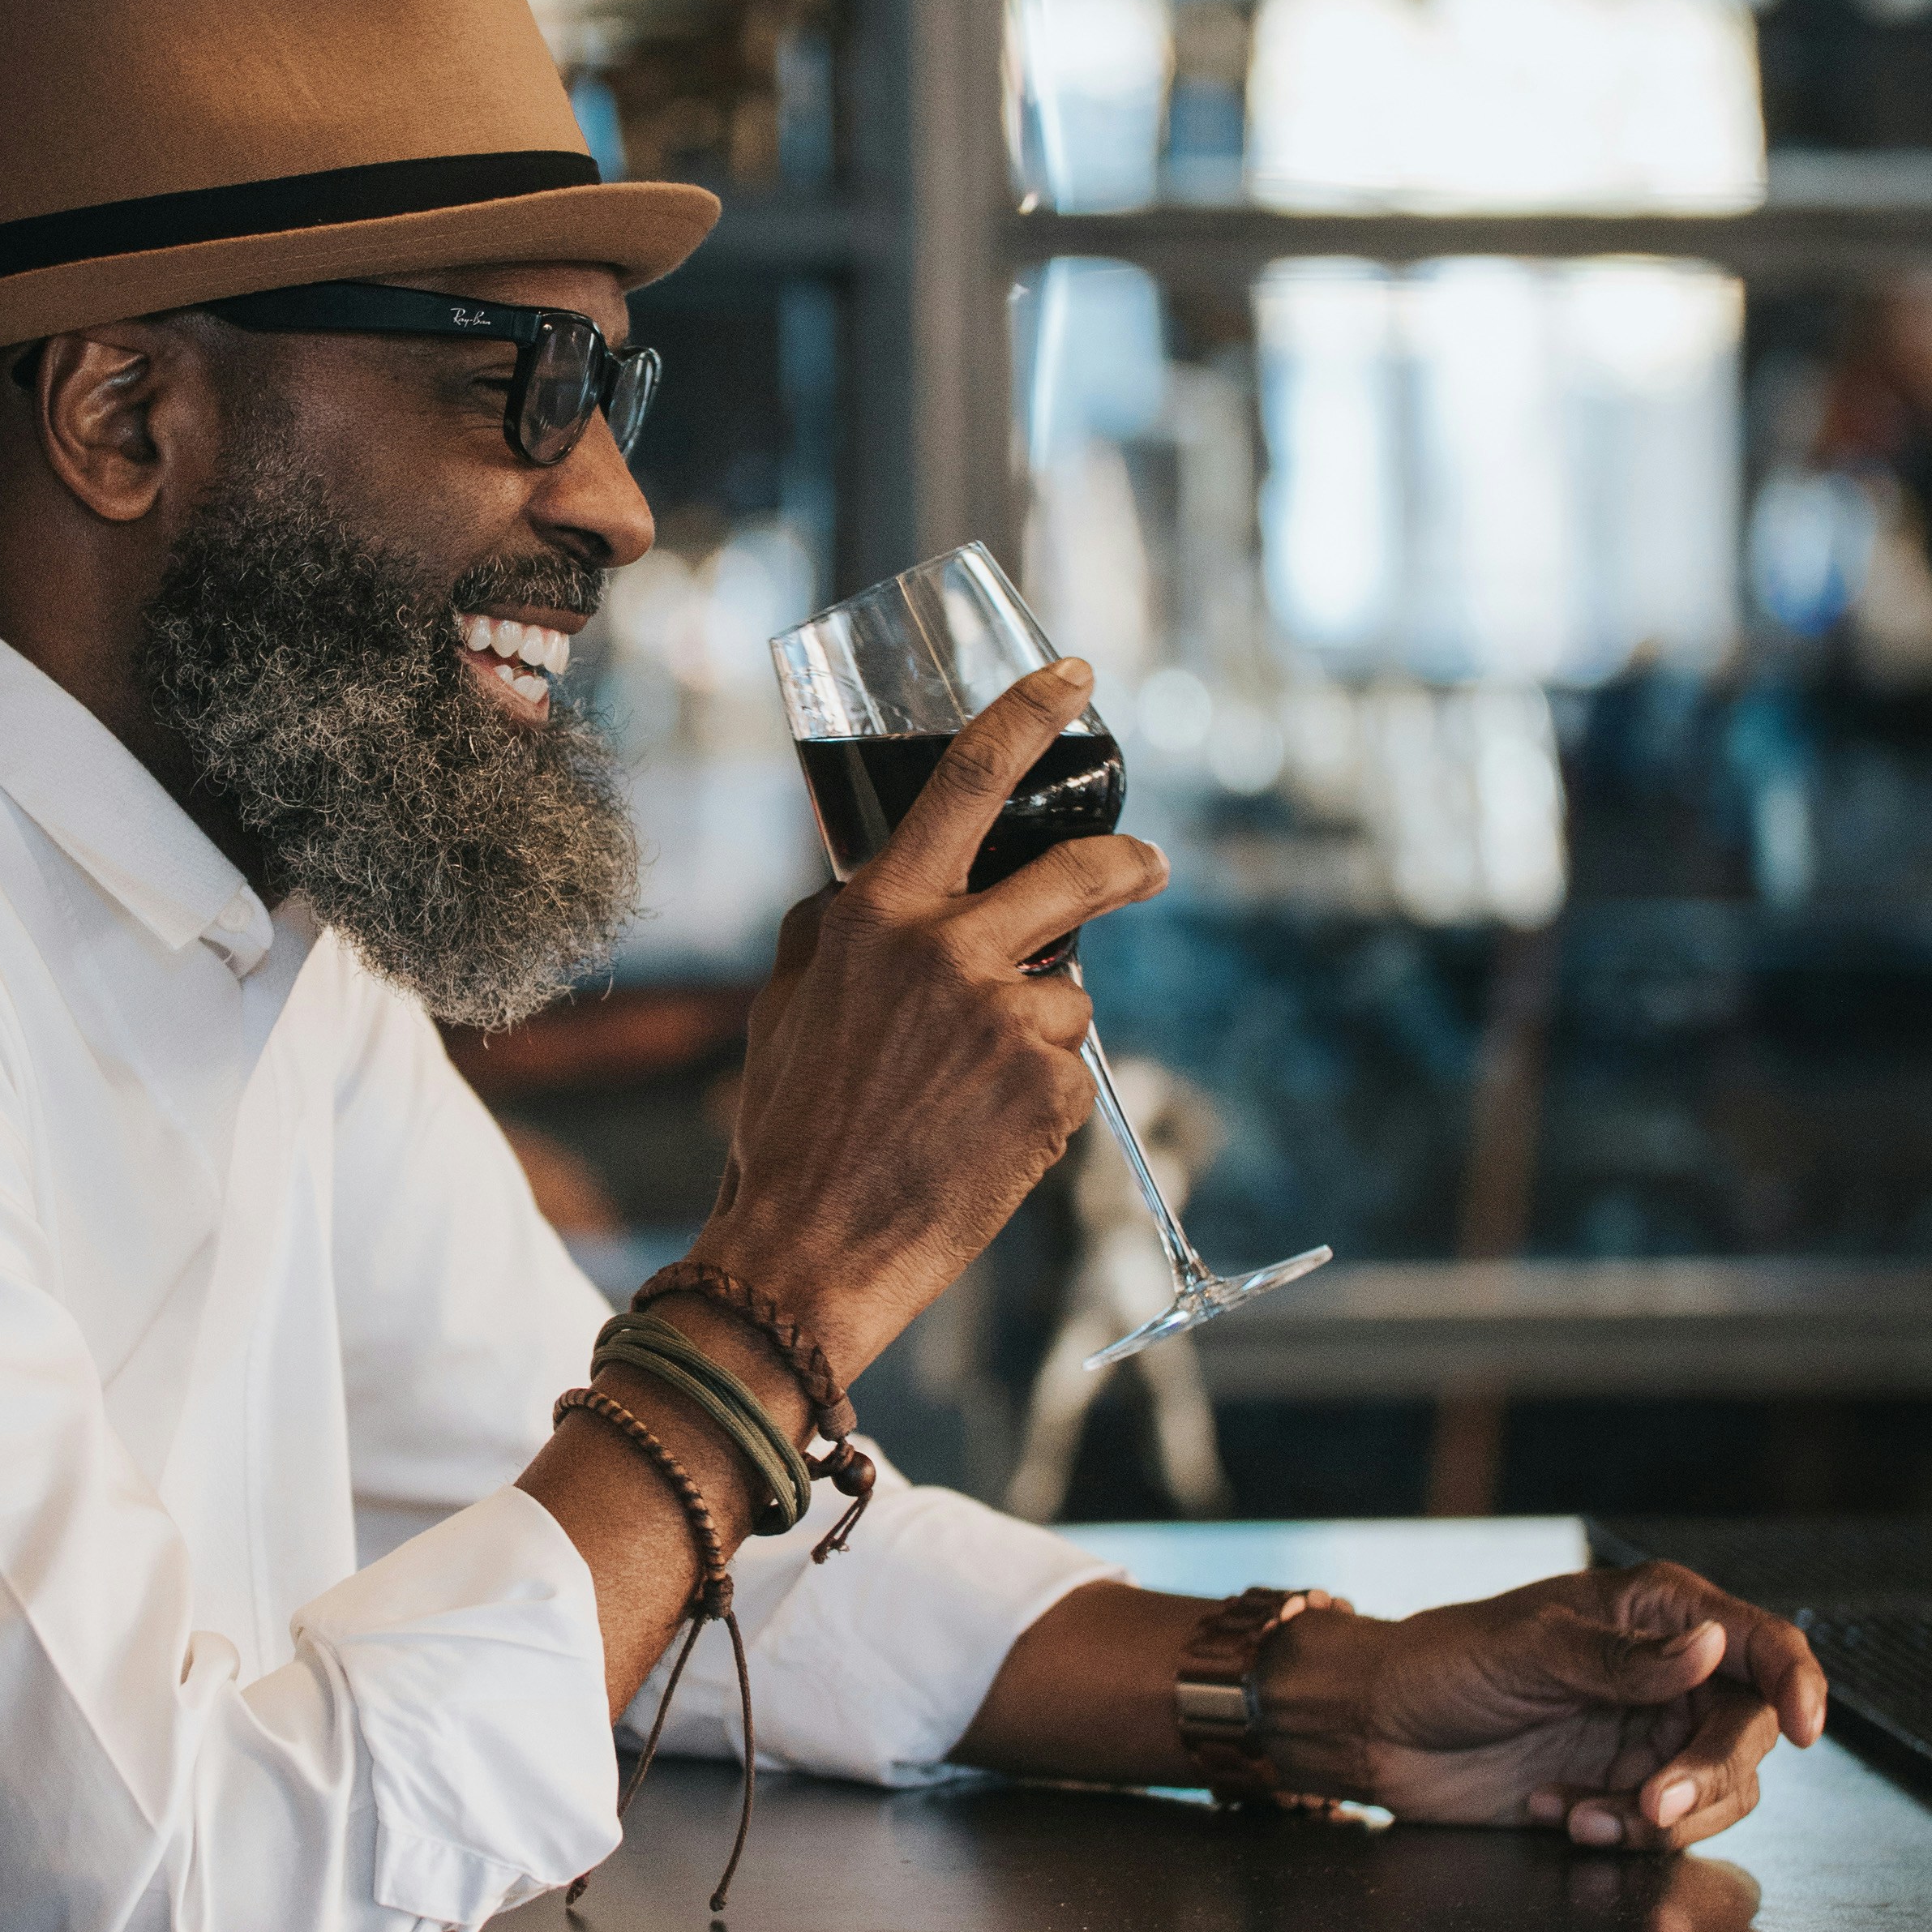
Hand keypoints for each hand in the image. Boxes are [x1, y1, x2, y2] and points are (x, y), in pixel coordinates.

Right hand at [698, 663, 1165, 1381]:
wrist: (806, 1253)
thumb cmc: (786, 1133)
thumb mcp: (783, 1007)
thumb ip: (832, 934)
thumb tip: (861, 895)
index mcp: (877, 916)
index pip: (966, 780)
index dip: (1030, 715)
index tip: (1076, 677)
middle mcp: (948, 951)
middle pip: (1079, 871)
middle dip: (1127, 862)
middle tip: (1147, 865)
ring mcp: (1006, 1021)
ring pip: (1068, 993)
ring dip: (1036, 1030)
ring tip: (968, 1097)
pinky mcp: (1049, 1092)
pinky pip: (1066, 1070)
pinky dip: (1036, 1098)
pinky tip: (979, 1138)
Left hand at [1270, 1559, 1828, 1849]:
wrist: (1379, 1729)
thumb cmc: (1442, 1664)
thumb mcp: (1526, 1650)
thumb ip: (1620, 1659)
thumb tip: (1711, 1645)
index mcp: (1656, 1613)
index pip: (1759, 1642)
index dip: (1797, 1682)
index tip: (1805, 1729)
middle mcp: (1667, 1674)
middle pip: (1746, 1731)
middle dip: (1707, 1775)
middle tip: (1651, 1804)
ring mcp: (1648, 1735)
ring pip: (1716, 1790)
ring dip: (1660, 1817)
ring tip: (1578, 1816)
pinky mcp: (1622, 1789)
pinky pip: (1663, 1827)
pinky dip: (1620, 1832)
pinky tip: (1553, 1813)